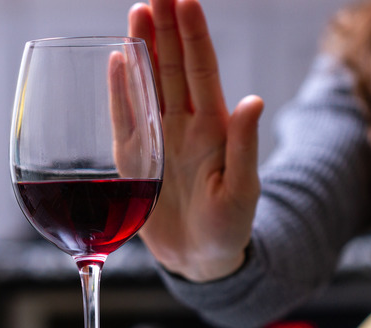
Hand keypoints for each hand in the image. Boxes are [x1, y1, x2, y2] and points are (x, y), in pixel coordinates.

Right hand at [128, 0, 263, 281]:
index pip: (202, 72)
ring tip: (138, 11)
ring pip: (149, 84)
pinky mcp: (135, 158)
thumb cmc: (229, 229)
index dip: (193, 36)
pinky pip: (124, 118)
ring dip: (143, 48)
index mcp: (214, 130)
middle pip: (173, 67)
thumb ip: (245, 147)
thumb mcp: (243, 191)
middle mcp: (185, 126)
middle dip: (166, 27)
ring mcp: (159, 139)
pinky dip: (120, 90)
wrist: (200, 260)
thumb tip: (254, 100)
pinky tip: (117, 60)